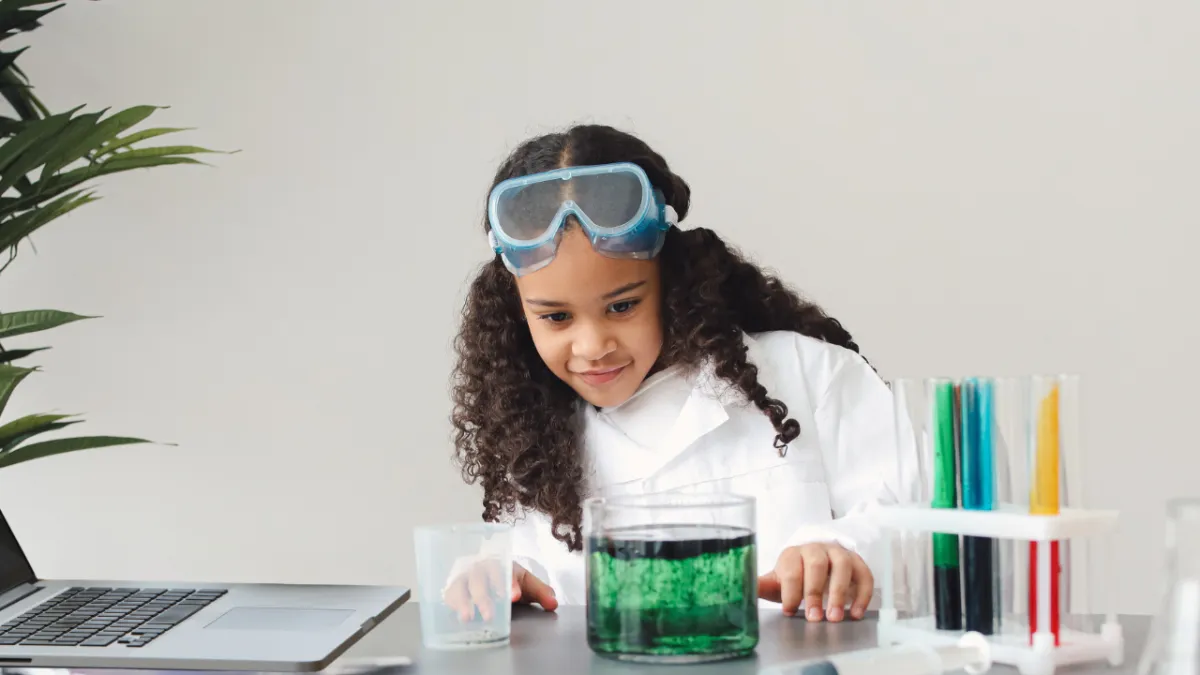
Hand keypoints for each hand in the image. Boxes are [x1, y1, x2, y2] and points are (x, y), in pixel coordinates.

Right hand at [443, 560, 557, 621]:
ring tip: (468, 617)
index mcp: (501, 563)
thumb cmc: (508, 579)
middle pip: (479, 578)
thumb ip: (541, 592)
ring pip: (461, 586)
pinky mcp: (453, 589)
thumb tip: (553, 603)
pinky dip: (452, 603)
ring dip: (463, 601)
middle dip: (484, 597)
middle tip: (489, 614)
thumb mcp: (526, 583)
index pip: (504, 570)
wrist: (486, 575)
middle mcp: (480, 568)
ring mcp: (464, 577)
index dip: (509, 583)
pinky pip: (450, 594)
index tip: (514, 596)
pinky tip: (457, 615)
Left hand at [757, 543, 872, 621]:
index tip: (789, 611)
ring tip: (835, 617)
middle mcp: (816, 549)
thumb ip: (763, 586)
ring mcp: (838, 554)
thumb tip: (743, 589)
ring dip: (839, 593)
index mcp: (792, 554)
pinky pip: (864, 574)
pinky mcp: (857, 563)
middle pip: (817, 565)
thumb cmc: (795, 576)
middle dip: (815, 592)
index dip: (790, 592)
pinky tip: (856, 613)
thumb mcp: (778, 582)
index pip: (791, 569)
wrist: (817, 562)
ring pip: (842, 566)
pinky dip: (862, 594)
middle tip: (814, 618)